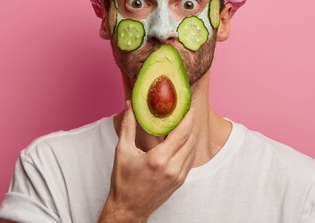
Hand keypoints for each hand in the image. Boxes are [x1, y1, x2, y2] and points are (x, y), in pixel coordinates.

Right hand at [99, 100, 196, 221]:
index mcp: (158, 159)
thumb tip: (130, 106)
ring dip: (190, 136)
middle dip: (190, 124)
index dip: (188, 118)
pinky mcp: (180, 182)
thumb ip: (128, 126)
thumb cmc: (123, 181)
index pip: (181, 133)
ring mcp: (178, 176)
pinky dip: (188, 148)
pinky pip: (190, 160)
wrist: (129, 208)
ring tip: (184, 125)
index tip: (189, 107)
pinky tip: (181, 141)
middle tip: (186, 112)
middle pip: (190, 140)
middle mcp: (172, 168)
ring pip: (192, 150)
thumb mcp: (122, 151)